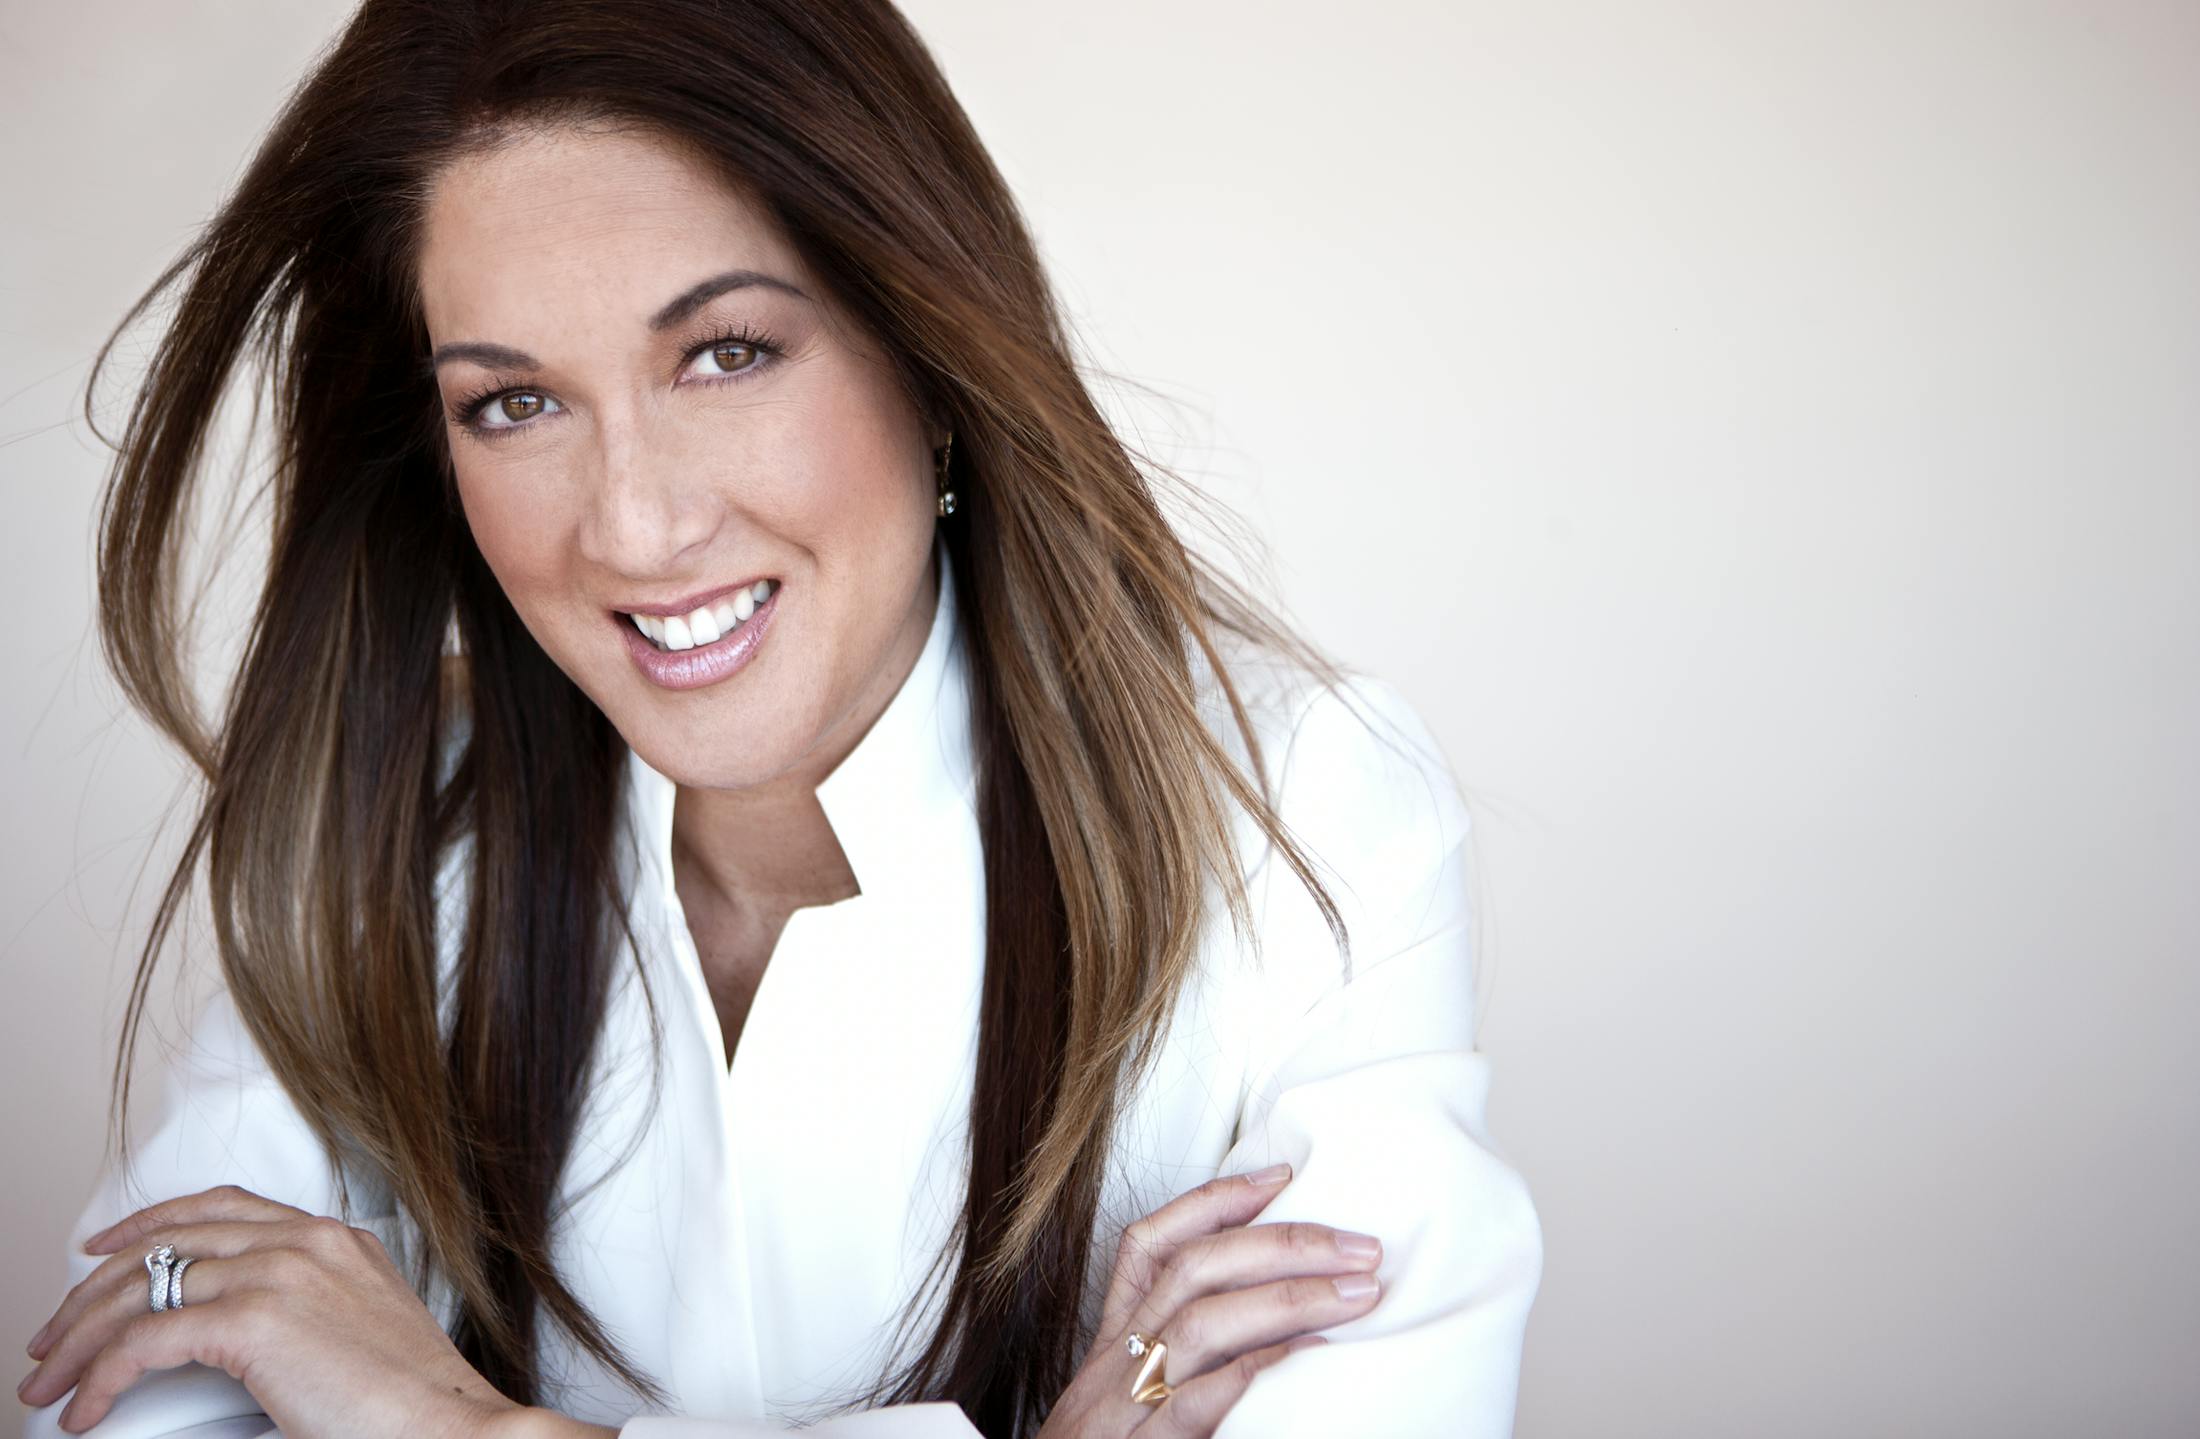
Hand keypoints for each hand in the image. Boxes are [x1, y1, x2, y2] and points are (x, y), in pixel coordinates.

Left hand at [18, 1184, 520, 1438]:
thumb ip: (305, 1308)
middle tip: (58, 1331)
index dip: (151, 1222)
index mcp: (334, 1240)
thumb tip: (230, 1333)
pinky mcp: (256, 1322)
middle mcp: (304, 1241)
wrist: (450, 1426)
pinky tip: (86, 1405)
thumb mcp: (360, 1329)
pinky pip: (146, 1340)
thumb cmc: (413, 1400)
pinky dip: (101, 1376)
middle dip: (94, 1286)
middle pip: (169, 1239)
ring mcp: (281, 1273)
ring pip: (144, 1285)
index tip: (108, 1249)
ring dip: (82, 1336)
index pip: (221, 1206)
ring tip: (54, 1376)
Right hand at [1035, 1163, 1382, 1437]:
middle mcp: (1112, 1367)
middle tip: (1360, 1245)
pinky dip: (1254, 1372)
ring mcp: (1121, 1409)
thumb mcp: (1127, 1409)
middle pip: (1192, 1271)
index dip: (1214, 1202)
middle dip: (1281, 1243)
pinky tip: (1307, 1358)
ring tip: (1357, 1294)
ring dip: (1287, 1298)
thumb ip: (1184, 1369)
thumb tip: (1276, 1332)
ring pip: (1200, 1323)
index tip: (1280, 1175)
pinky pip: (1195, 1402)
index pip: (1149, 1247)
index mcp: (1110, 1349)